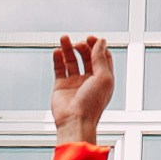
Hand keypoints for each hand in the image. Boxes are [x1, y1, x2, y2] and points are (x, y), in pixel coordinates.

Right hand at [52, 33, 114, 147]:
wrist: (75, 122)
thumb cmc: (92, 104)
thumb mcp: (103, 77)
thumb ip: (100, 58)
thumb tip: (101, 41)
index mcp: (103, 79)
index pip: (102, 57)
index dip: (97, 46)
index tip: (91, 38)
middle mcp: (89, 80)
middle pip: (86, 57)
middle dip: (83, 47)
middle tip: (78, 43)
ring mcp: (75, 83)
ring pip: (71, 61)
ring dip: (68, 48)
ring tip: (64, 38)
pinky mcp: (61, 86)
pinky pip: (59, 69)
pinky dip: (58, 58)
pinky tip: (57, 51)